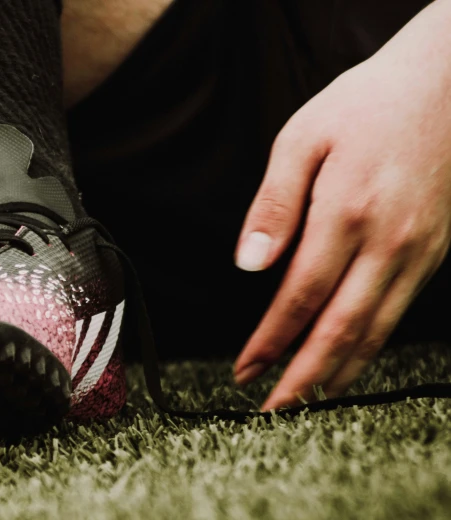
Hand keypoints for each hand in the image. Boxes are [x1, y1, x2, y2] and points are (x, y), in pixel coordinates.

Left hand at [232, 23, 450, 409]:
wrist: (448, 83)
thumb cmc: (366, 104)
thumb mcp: (303, 138)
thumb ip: (274, 204)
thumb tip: (249, 263)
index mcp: (347, 213)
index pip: (300, 298)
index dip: (271, 341)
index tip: (245, 369)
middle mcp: (388, 242)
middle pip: (341, 330)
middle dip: (303, 377)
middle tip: (272, 410)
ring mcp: (418, 251)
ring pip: (376, 332)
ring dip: (338, 373)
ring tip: (306, 401)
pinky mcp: (434, 252)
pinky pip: (398, 313)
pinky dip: (370, 347)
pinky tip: (349, 360)